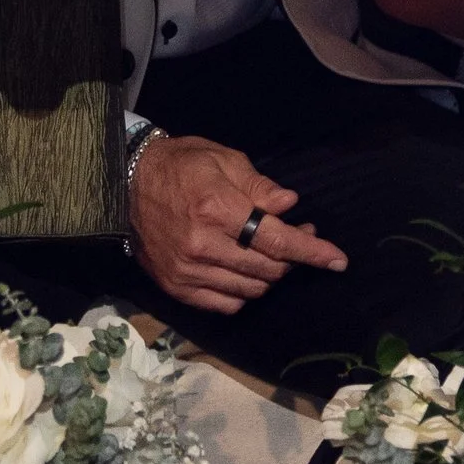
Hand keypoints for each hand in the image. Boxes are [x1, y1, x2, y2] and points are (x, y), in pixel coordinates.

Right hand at [128, 133, 346, 315]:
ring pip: (252, 289)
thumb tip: (290, 206)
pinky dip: (245, 292)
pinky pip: (226, 304)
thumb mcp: (223, 160)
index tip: (338, 260)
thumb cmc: (180, 164)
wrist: (124, 183)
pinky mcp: (177, 287)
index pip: (276, 239)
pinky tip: (245, 271)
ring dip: (271, 274)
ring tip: (271, 251)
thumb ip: (259, 186)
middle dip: (294, 258)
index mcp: (216, 208)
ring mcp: (188, 271)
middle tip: (299, 236)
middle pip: (268, 268)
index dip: (312, 251)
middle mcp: (203, 245)